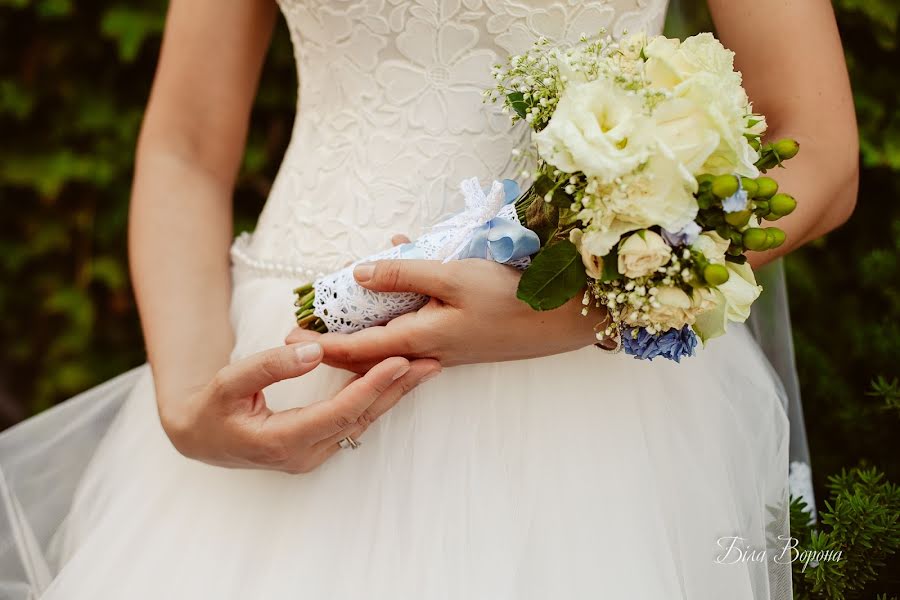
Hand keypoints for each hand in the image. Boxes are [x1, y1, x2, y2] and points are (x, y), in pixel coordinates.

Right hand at [158, 342, 440, 472]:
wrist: (200, 437)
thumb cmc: (211, 408)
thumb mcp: (229, 382)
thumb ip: (270, 366)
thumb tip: (313, 350)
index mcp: (283, 442)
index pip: (339, 412)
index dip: (371, 386)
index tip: (400, 360)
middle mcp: (305, 455)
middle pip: (361, 418)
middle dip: (398, 389)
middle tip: (431, 362)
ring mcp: (314, 454)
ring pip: (363, 420)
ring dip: (395, 394)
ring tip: (426, 368)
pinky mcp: (319, 446)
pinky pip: (355, 420)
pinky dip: (378, 398)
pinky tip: (398, 380)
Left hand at [285, 257, 605, 372]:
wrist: (560, 319)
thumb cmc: (508, 297)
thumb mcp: (452, 276)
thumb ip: (404, 274)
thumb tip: (359, 273)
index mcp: (419, 339)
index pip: (357, 348)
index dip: (321, 344)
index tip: (288, 341)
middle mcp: (426, 349)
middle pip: (369, 351)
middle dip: (335, 341)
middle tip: (303, 328)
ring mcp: (443, 346)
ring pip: (391, 338)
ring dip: (364, 325)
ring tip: (337, 311)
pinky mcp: (458, 336)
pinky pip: (415, 324)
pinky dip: (397, 308)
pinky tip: (395, 276)